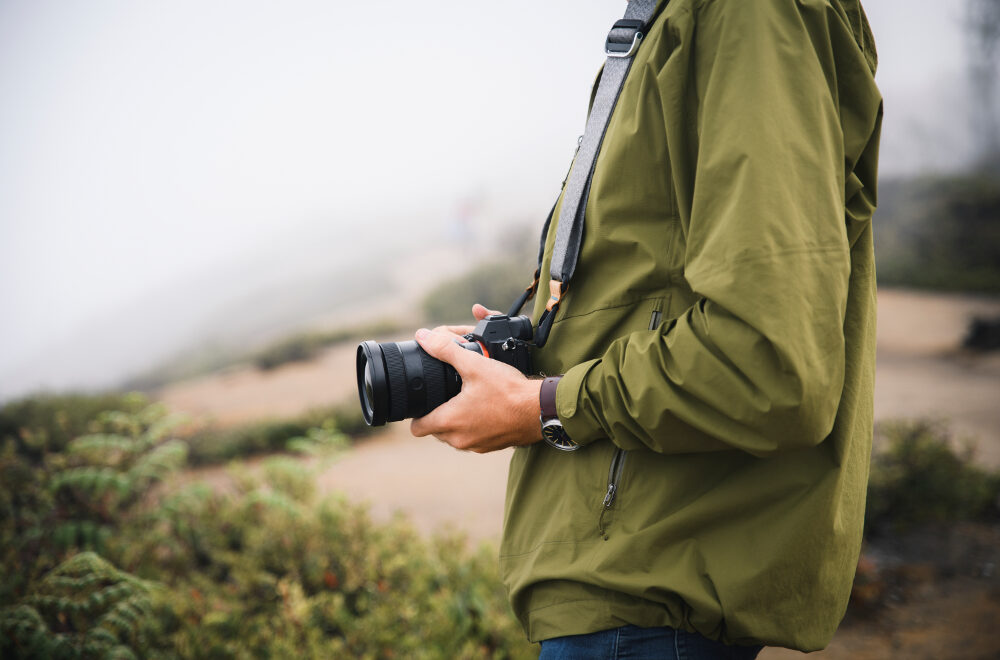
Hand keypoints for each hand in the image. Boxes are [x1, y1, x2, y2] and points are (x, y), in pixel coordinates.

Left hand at [410, 305, 541, 452]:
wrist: (540, 410)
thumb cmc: (508, 390)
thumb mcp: (474, 365)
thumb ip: (445, 350)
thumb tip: (423, 337)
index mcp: (449, 422)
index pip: (417, 428)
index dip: (417, 414)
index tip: (425, 401)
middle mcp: (459, 439)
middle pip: (435, 430)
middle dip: (438, 414)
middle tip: (448, 394)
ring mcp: (476, 446)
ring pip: (454, 435)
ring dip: (457, 421)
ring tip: (467, 399)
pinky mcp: (490, 446)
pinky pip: (473, 438)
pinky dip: (474, 426)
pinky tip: (485, 409)